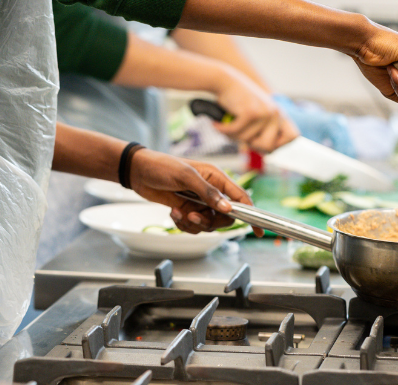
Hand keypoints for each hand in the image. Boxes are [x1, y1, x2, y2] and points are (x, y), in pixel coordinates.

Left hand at [128, 149, 262, 235]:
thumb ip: (208, 192)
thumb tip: (227, 208)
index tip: (259, 230)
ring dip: (194, 223)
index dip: (252, 214)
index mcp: (217, 178)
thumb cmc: (162, 166)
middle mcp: (211, 191)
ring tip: (180, 212)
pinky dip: (183, 224)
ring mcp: (199, 202)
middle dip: (210, 221)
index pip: (241, 198)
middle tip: (194, 215)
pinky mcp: (187, 210)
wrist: (138, 172)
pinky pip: (193, 226)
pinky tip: (173, 212)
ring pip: (208, 224)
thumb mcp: (186, 176)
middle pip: (225, 217)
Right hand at [213, 68, 298, 152]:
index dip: (279, 144)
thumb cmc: (237, 101)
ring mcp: (264, 112)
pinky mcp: (251, 112)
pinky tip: (217, 124)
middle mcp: (276, 113)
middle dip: (252, 146)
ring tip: (227, 124)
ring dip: (233, 136)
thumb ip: (265, 131)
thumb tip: (269, 152)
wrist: (223, 81)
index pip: (293, 136)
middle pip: (269, 148)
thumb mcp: (257, 116)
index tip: (263, 140)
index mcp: (280, 114)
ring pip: (248, 141)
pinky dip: (223, 130)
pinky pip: (236, 133)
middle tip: (240, 135)